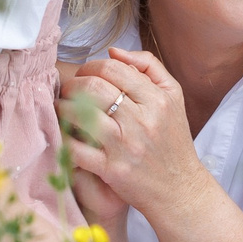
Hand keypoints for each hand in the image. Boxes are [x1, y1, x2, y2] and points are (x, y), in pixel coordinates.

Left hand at [66, 49, 207, 217]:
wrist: (180, 189)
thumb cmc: (173, 141)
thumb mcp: (173, 97)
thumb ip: (148, 67)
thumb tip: (113, 52)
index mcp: (157, 99)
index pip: (114, 69)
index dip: (91, 66)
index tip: (85, 74)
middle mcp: (142, 120)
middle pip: (93, 87)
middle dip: (73, 84)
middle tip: (69, 90)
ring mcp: (125, 146)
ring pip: (80, 114)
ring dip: (63, 108)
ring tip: (62, 108)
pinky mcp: (111, 170)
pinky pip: (76, 149)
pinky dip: (64, 139)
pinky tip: (64, 135)